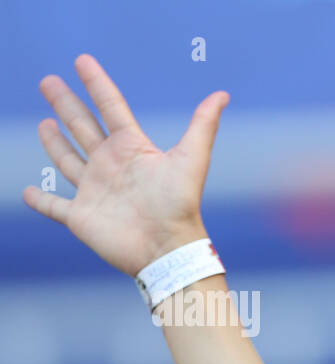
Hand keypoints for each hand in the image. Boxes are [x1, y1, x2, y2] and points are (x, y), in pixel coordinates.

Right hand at [22, 54, 228, 276]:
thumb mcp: (192, 160)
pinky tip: (28, 192)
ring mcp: (94, 191)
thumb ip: (203, 125)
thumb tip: (223, 95)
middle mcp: (111, 166)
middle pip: (83, 127)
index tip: (82, 61)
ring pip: (67, 161)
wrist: (167, 249)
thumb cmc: (180, 205)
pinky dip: (40, 200)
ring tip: (46, 124)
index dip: (97, 84)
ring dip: (54, 143)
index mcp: (132, 149)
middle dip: (66, 104)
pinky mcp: (80, 216)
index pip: (111, 108)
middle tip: (48, 82)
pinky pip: (54, 206)